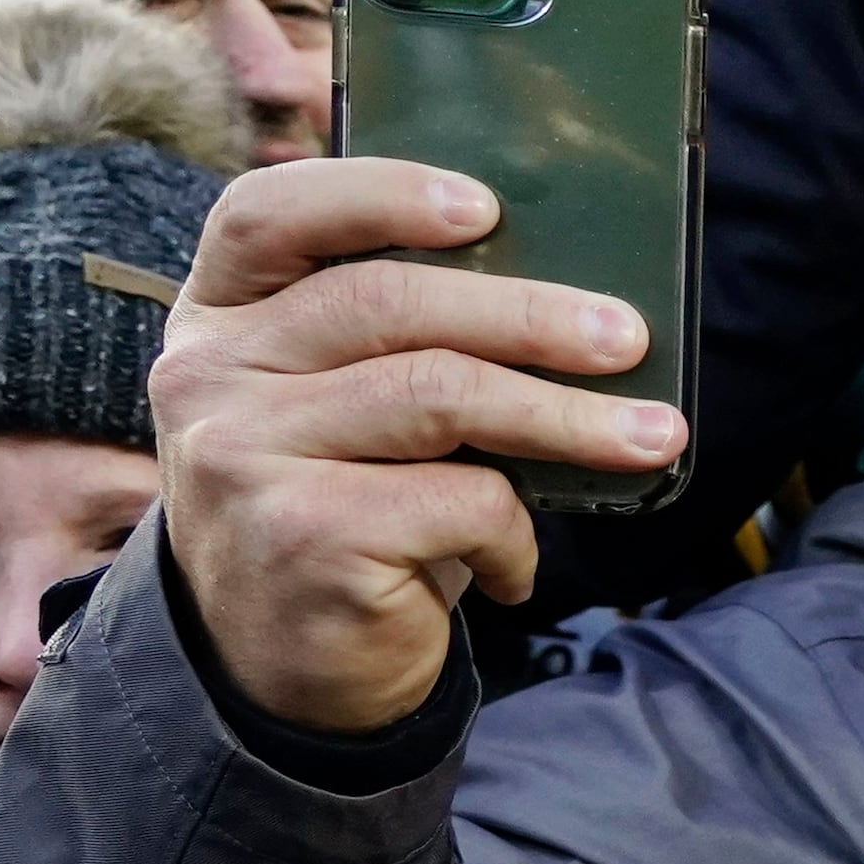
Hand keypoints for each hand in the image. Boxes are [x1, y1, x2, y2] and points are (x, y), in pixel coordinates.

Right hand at [153, 158, 685, 730]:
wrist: (279, 669)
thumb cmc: (348, 510)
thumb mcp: (350, 411)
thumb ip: (405, 344)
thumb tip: (576, 303)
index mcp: (220, 318)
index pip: (269, 214)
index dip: (379, 193)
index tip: (484, 206)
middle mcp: (209, 376)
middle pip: (385, 302)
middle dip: (529, 317)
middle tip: (627, 338)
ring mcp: (243, 454)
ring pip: (439, 396)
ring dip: (566, 418)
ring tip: (653, 437)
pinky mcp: (301, 534)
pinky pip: (457, 500)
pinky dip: (513, 534)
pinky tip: (513, 566)